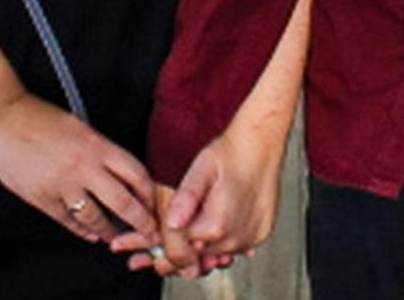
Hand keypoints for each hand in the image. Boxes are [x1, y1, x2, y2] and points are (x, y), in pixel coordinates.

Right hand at [0, 91, 159, 243]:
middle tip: (151, 234)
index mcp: (96, 145)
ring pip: (96, 219)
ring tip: (117, 238)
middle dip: (141, 223)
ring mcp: (62, 185)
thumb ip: (99, 151)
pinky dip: (82, 231)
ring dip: (110, 232)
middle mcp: (83, 167)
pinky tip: (89, 234)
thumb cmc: (39, 118)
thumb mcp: (79, 127)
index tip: (153, 204)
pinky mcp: (42, 199)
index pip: (136, 174)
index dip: (149, 194)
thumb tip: (120, 175)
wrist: (1, 120)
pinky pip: (68, 222)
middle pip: (124, 203)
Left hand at [111, 126, 285, 276]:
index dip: (158, 253)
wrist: (261, 144)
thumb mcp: (200, 169)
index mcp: (215, 225)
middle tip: (152, 252)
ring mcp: (249, 240)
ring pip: (214, 257)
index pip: (178, 253)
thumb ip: (185, 198)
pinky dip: (221, 244)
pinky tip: (213, 229)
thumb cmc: (231, 152)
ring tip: (187, 235)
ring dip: (199, 251)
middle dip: (175, 256)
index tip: (142, 255)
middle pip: (195, 260)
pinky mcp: (260, 236)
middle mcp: (234, 239)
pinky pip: (235, 250)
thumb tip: (171, 222)